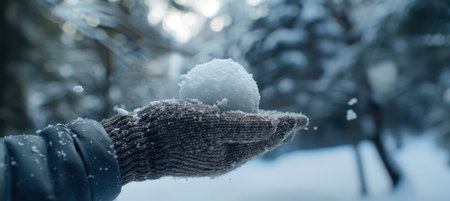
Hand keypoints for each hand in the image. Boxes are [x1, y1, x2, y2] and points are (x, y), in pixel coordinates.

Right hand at [101, 99, 307, 184]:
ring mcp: (212, 149)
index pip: (266, 140)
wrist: (138, 143)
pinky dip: (240, 121)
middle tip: (296, 121)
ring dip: (261, 126)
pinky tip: (243, 112)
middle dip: (278, 129)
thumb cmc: (173, 132)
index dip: (285, 127)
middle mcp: (223, 156)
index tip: (302, 119)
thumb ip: (244, 126)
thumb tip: (275, 124)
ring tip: (277, 119)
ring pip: (244, 135)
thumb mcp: (211, 125)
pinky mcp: (200, 140)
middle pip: (258, 140)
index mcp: (230, 157)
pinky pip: (227, 130)